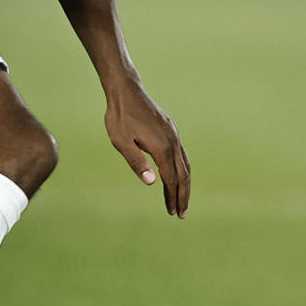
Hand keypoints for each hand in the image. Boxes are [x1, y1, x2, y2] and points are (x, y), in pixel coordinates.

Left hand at [103, 83, 190, 218]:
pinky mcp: (172, 129)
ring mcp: (174, 135)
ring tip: (181, 199)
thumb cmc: (120, 117)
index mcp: (161, 148)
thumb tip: (151, 183)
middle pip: (183, 175)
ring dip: (185, 183)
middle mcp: (172, 142)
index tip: (172, 213)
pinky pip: (182, 154)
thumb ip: (136, 162)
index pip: (171, 179)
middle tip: (181, 214)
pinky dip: (183, 169)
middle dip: (183, 195)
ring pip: (185, 164)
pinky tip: (178, 175)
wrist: (126, 91)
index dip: (173, 197)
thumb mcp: (121, 142)